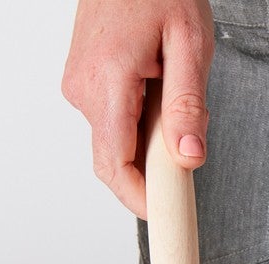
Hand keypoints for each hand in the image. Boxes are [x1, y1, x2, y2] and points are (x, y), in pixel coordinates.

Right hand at [62, 0, 213, 216]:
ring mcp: (79, 87)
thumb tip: (189, 156)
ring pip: (117, 140)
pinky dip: (139, 122)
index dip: (140, 200)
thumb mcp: (189, 42)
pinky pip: (113, 120)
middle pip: (116, 159)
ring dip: (149, 140)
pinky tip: (160, 92)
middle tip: (188, 158)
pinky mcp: (84, 83)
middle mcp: (83, 90)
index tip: (165, 216)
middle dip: (152, 171)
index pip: (115, 165)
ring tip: (176, 99)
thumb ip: (188, 104)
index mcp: (107, 83)